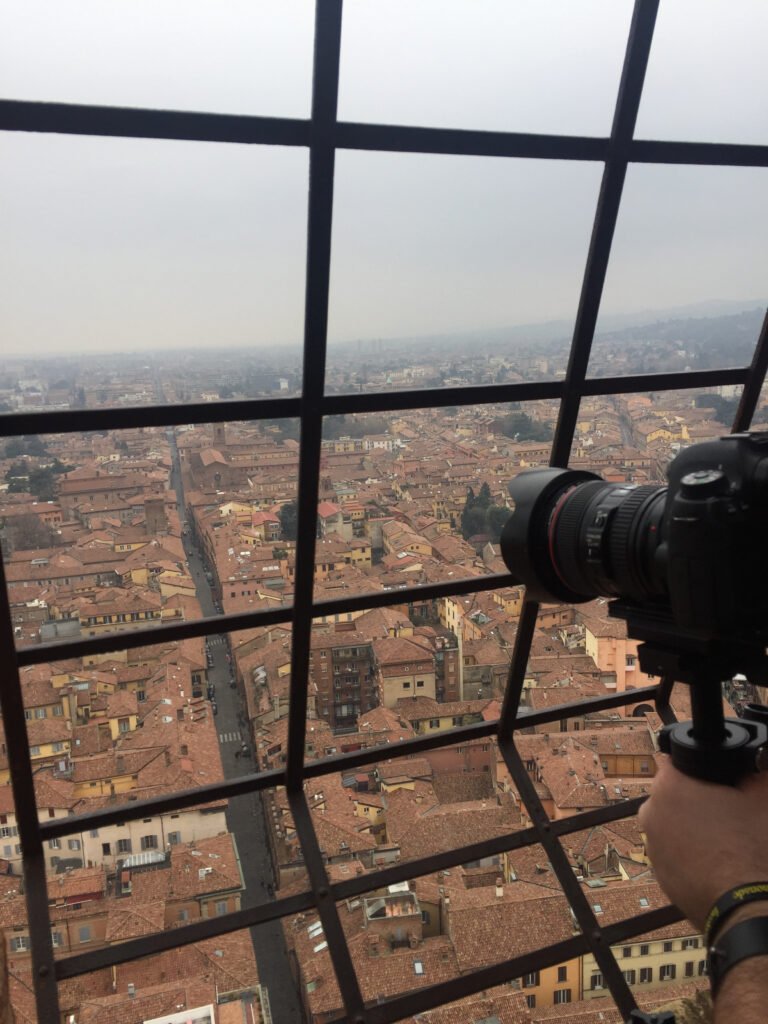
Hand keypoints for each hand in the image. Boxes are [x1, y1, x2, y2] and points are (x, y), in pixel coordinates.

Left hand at [638, 757, 767, 931]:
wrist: (744, 907)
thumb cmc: (750, 848)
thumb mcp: (761, 799)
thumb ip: (756, 773)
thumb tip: (758, 764)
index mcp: (669, 785)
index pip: (672, 760)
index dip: (694, 765)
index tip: (711, 776)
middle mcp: (651, 811)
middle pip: (671, 793)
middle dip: (692, 798)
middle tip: (723, 809)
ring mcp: (651, 844)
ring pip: (671, 824)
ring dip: (689, 827)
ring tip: (722, 839)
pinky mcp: (658, 873)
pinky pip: (672, 852)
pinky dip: (687, 853)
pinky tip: (714, 860)